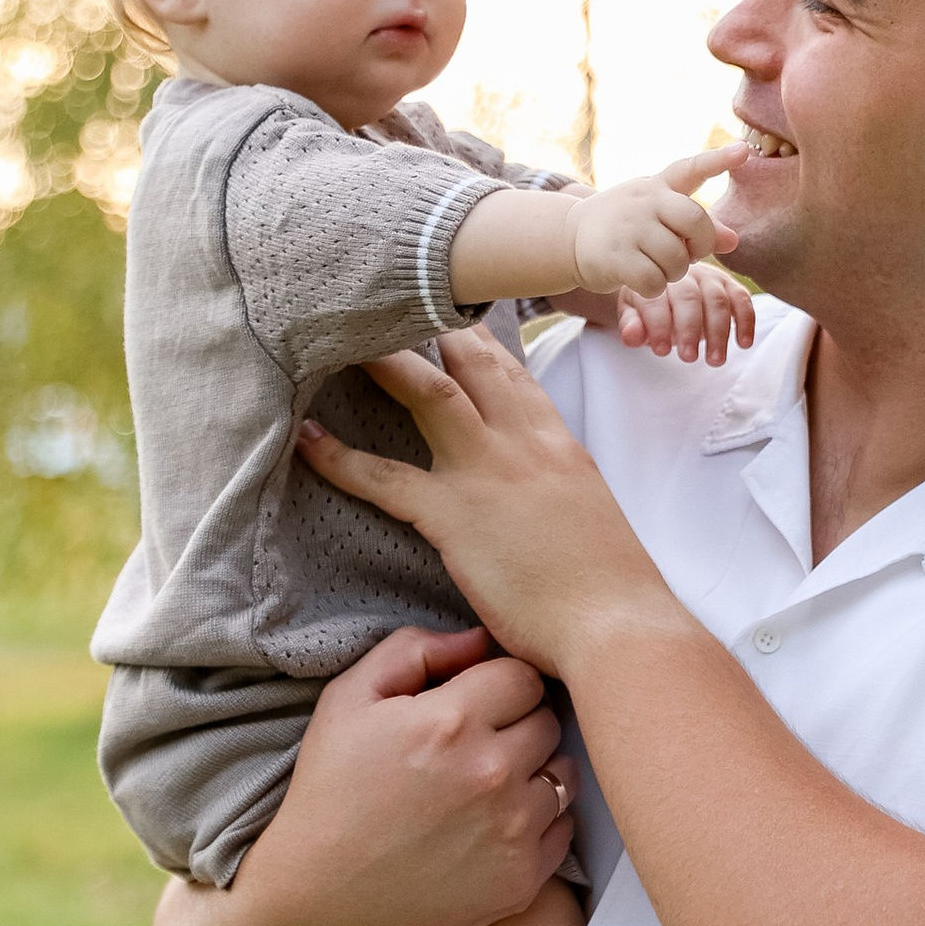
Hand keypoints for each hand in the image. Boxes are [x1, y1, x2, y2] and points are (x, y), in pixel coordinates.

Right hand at [151, 623, 575, 925]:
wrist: (320, 903)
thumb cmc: (330, 795)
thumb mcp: (347, 702)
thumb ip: (412, 650)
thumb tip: (479, 638)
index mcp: (449, 721)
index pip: (522, 674)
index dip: (499, 683)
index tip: (475, 703)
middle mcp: (491, 773)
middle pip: (549, 719)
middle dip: (520, 722)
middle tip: (480, 742)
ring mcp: (513, 830)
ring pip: (563, 772)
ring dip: (536, 770)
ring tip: (488, 784)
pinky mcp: (524, 878)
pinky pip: (564, 826)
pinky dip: (540, 821)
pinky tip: (494, 825)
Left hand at [296, 326, 643, 675]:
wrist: (617, 623)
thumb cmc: (610, 586)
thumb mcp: (588, 515)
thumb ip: (556, 489)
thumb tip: (537, 498)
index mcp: (558, 444)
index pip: (511, 372)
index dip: (474, 339)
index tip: (445, 316)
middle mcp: (524, 444)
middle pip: (471, 361)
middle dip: (428, 324)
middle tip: (383, 302)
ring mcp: (488, 474)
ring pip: (431, 393)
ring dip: (386, 362)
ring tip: (343, 336)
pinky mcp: (454, 516)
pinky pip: (385, 478)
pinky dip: (340, 457)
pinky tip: (307, 439)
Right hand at [564, 150, 738, 299]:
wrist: (569, 238)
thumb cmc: (625, 227)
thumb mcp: (658, 217)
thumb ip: (696, 227)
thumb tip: (733, 241)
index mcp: (659, 187)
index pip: (691, 168)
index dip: (719, 160)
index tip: (744, 151)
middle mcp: (645, 200)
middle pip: (695, 221)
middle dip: (700, 245)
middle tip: (687, 253)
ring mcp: (628, 226)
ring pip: (677, 260)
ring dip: (673, 273)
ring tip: (656, 267)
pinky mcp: (615, 255)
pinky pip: (655, 281)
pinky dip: (653, 288)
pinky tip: (640, 280)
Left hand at [618, 257, 757, 365]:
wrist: (668, 281)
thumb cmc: (649, 305)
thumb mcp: (633, 314)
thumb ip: (632, 325)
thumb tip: (631, 336)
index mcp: (654, 279)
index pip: (656, 300)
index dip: (658, 326)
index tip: (661, 351)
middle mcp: (683, 273)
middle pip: (689, 298)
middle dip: (689, 330)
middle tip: (688, 358)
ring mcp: (709, 277)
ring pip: (718, 300)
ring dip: (718, 332)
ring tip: (715, 360)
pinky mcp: (730, 285)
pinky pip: (742, 299)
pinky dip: (746, 321)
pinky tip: (744, 344)